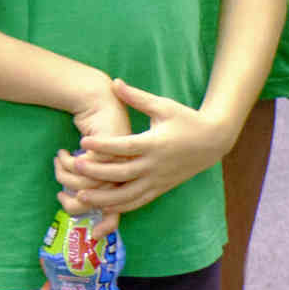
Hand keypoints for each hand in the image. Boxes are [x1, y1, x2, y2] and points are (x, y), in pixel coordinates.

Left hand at [58, 77, 234, 217]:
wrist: (213, 141)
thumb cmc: (186, 119)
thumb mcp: (163, 105)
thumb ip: (137, 97)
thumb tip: (114, 83)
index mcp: (155, 143)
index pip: (124, 146)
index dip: (103, 144)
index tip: (83, 140)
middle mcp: (155, 165)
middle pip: (121, 173)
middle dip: (96, 171)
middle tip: (75, 165)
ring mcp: (158, 180)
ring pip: (127, 195)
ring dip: (103, 197)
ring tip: (81, 195)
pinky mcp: (160, 189)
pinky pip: (137, 202)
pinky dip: (119, 206)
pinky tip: (102, 205)